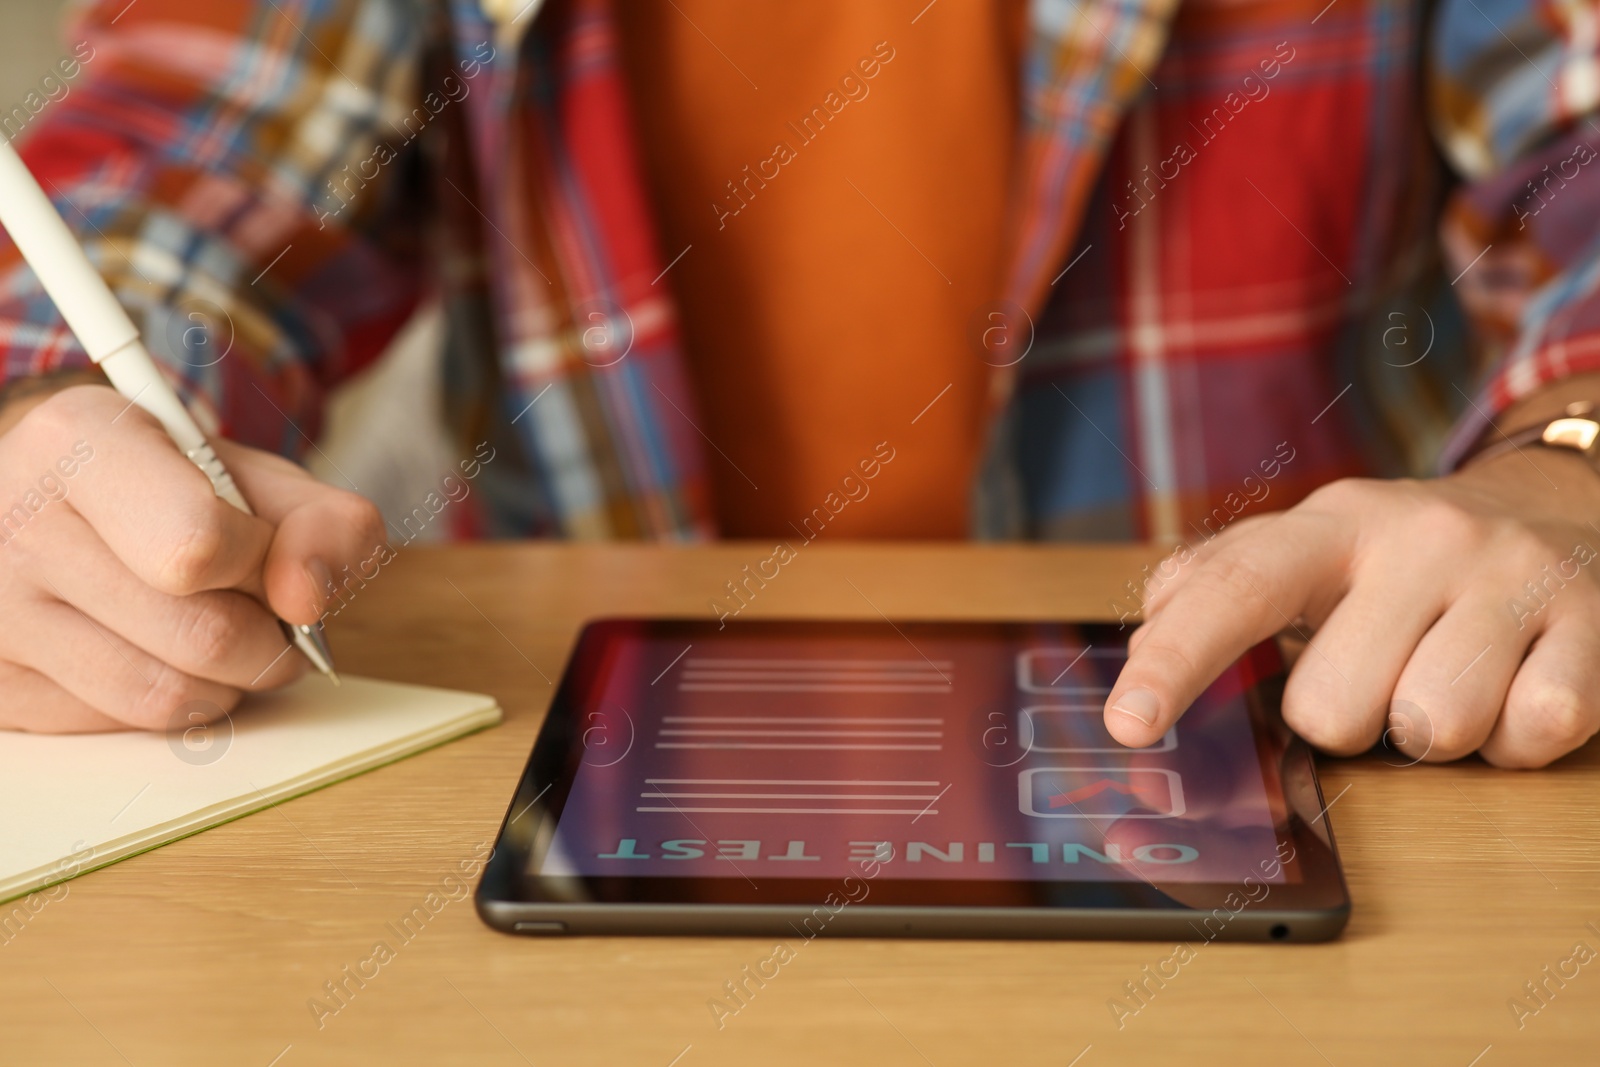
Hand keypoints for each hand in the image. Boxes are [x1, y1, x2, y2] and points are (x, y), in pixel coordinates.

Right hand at [0, 385, 385, 732]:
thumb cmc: (165, 488)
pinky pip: (118, 725)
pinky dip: (167, 702)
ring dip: (225, 683)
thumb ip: (322, 521)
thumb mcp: (254, 476)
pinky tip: (156, 654)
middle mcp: (17, 518)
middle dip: (266, 639)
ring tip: (219, 634)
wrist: (51, 501)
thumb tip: (309, 598)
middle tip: (266, 614)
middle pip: (200, 635)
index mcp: (82, 439)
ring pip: (164, 696)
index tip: (267, 555)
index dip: (263, 566)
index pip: (199, 545)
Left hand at [1103, 447, 1599, 767]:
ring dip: (1433, 732)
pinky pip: (1530, 736)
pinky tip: (1514, 684)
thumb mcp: (1310, 551)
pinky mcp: (1594, 617)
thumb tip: (1149, 630)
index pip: (1234, 590)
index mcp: (1330, 524)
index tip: (1129, 725)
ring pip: (1431, 730)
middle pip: (1332, 709)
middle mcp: (1419, 536)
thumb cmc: (1402, 562)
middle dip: (1349, 719)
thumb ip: (1216, 587)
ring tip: (1450, 675)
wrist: (1561, 511)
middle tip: (1381, 671)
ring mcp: (1512, 573)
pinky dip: (1515, 739)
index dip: (1173, 661)